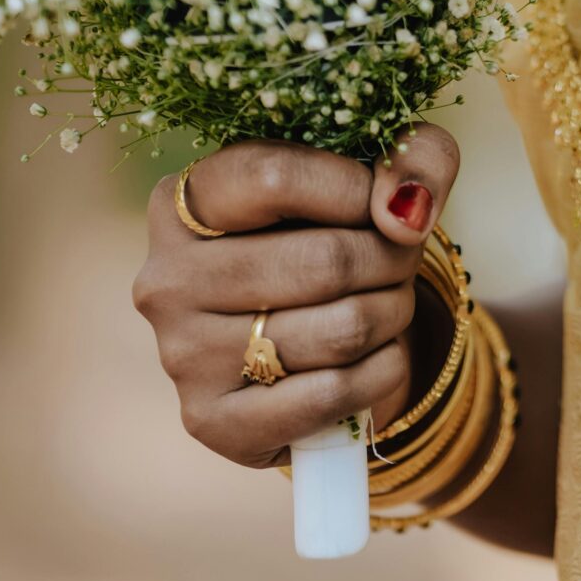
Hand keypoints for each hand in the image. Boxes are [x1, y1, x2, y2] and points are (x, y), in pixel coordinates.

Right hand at [132, 124, 459, 469]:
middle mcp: (167, 279)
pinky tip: (376, 353)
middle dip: (392, 259)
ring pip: (340, 330)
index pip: (275, 178)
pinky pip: (333, 394)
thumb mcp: (376, 168)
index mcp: (183, 201)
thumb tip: (406, 211)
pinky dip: (382, 369)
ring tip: (389, 300)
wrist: (306, 327)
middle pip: (323, 262)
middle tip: (403, 258)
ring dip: (393, 313)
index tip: (386, 203)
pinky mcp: (212, 422)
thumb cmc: (331, 227)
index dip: (355, 189)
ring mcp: (183, 356)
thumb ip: (413, 158)